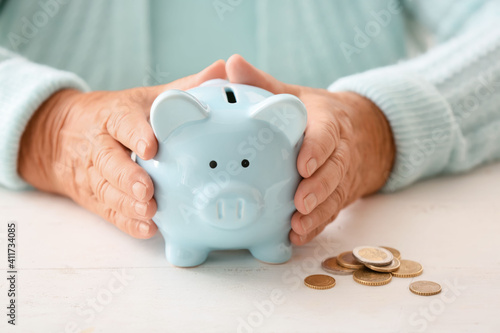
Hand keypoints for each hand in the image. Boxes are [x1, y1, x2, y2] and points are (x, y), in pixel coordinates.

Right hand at [18, 60, 226, 238]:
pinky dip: (126, 222)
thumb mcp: (144, 98)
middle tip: (148, 190)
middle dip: (127, 177)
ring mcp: (94, 173)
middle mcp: (100, 145)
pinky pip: (108, 211)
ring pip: (107, 190)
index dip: (135, 135)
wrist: (61, 136)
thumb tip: (223, 70)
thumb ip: (183, 88)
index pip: (121, 123)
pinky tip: (147, 228)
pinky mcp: (94, 197)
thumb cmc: (116, 116)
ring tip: (150, 212)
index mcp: (112, 116)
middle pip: (109, 162)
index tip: (151, 147)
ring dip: (127, 204)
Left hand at [226, 55, 394, 244]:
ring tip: (297, 227)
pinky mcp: (339, 195)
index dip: (318, 149)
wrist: (362, 133)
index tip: (304, 163)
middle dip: (319, 188)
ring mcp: (342, 176)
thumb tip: (232, 63)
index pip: (328, 133)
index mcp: (329, 122)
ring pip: (335, 197)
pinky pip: (331, 213)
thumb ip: (265, 83)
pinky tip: (297, 237)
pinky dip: (316, 226)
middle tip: (300, 203)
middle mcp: (340, 151)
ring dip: (318, 215)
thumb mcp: (295, 95)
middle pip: (335, 171)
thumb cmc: (318, 115)